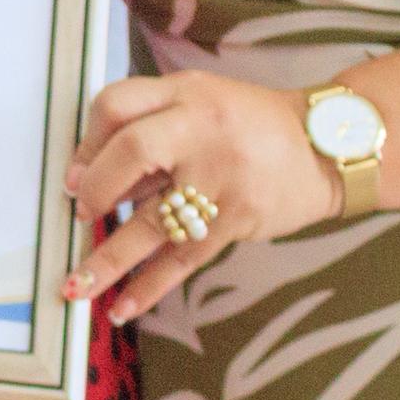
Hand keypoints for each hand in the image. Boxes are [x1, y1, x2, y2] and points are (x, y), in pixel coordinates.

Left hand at [61, 71, 343, 327]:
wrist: (325, 147)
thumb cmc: (250, 126)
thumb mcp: (200, 102)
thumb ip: (152, 130)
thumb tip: (88, 176)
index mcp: (185, 92)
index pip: (116, 104)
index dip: (87, 141)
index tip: (75, 174)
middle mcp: (200, 129)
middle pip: (131, 152)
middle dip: (95, 189)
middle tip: (80, 213)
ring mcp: (219, 176)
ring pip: (151, 221)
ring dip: (106, 260)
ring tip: (75, 287)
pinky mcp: (235, 218)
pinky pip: (182, 258)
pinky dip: (149, 286)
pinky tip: (122, 307)